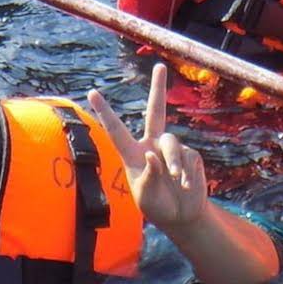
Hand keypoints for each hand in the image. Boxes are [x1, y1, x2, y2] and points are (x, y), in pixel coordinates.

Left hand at [87, 63, 211, 234]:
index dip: (105, 112)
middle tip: (160, 66)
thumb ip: (147, 176)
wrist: (181, 217)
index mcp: (133, 154)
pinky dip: (186, 173)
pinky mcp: (190, 156)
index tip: (92, 92)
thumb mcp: (144, 196)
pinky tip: (186, 185)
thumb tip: (153, 154)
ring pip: (171, 143)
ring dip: (173, 161)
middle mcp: (152, 146)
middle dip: (158, 89)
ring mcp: (172, 149)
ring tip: (176, 178)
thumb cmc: (157, 207)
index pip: (116, 130)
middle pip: (156, 111)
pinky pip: (187, 157)